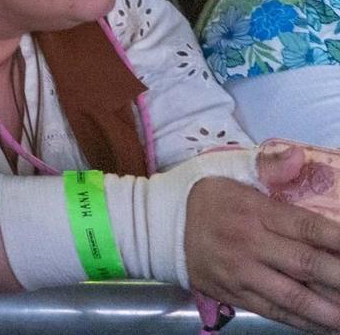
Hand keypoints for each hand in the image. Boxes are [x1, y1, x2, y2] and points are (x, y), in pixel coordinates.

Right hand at [186, 170, 339, 333]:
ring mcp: (242, 274)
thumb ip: (266, 166)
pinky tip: (326, 326)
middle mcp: (250, 244)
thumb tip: (299, 157)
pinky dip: (303, 322)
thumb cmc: (198, 196)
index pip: (306, 226)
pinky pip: (275, 312)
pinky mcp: (234, 295)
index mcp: (252, 211)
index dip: (338, 239)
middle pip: (306, 265)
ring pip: (294, 297)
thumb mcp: (226, 169)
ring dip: (329, 310)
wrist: (153, 226)